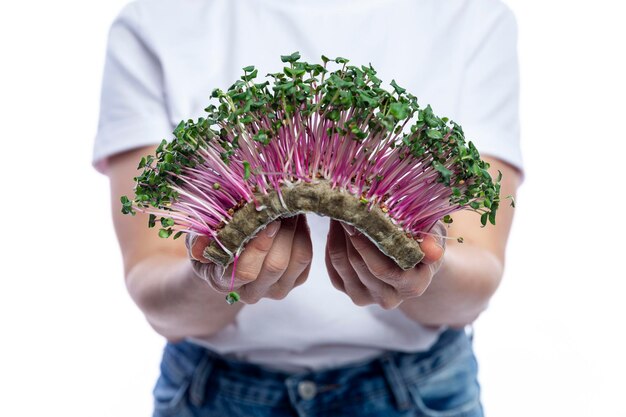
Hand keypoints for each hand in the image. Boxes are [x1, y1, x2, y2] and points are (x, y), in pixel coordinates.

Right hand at [186, 214, 312, 303]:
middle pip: (275, 265)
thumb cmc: (211, 243)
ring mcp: (275, 290)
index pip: (246, 271)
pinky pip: (306, 260)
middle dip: (284, 231)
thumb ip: (198, 239)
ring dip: (297, 230)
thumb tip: (200, 245)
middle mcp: (251, 292)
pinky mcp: (294, 281)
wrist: (226, 260)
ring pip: (296, 260)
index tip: (268, 220)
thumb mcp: (198, 238)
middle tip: (285, 204)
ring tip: (291, 207)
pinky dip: (304, 236)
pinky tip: (296, 219)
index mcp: (224, 282)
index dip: (259, 246)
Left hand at [325, 219, 446, 308]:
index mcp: (413, 286)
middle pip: (358, 264)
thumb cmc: (423, 240)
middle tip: (343, 205)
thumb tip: (432, 250)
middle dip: (349, 232)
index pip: (383, 269)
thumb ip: (431, 239)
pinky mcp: (348, 291)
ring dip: (338, 235)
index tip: (358, 215)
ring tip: (339, 210)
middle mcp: (389, 298)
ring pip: (342, 264)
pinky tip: (337, 226)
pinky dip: (332, 243)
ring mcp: (366, 298)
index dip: (366, 243)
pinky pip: (333, 267)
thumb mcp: (432, 234)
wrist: (414, 257)